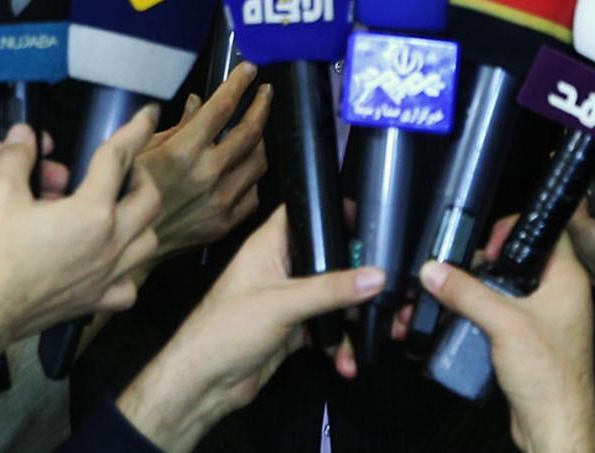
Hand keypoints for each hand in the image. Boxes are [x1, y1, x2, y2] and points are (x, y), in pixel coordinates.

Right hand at [0, 113, 162, 346]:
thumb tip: (25, 132)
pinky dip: (127, 269)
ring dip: (140, 220)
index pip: (120, 159)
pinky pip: (130, 284)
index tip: (149, 113)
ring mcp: (109, 276)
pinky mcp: (98, 302)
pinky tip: (109, 262)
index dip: (135, 129)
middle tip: (120, 170)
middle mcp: (112, 242)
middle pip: (149, 200)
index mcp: (92, 211)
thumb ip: (16, 157)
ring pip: (148, 241)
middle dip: (140, 176)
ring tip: (117, 210)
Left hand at [116, 207, 386, 452]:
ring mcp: (289, 300)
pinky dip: (339, 344)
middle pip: (328, 258)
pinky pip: (327, 329)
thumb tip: (378, 275)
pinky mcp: (294, 330)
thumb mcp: (282, 304)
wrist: (204, 384)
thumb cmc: (229, 328)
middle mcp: (282, 267)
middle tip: (389, 285)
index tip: (370, 218)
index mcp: (270, 245)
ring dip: (352, 317)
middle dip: (357, 274)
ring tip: (376, 332)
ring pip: (333, 298)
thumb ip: (331, 289)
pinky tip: (346, 362)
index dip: (333, 210)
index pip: (305, 213)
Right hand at [137, 63, 269, 259]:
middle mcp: (208, 174)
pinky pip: (253, 194)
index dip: (239, 83)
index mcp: (184, 151)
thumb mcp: (140, 151)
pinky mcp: (225, 223)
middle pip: (250, 131)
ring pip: (259, 162)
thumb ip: (175, 126)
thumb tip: (197, 102)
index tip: (250, 69)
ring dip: (261, 140)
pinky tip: (246, 168)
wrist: (126, 247)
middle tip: (265, 92)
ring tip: (256, 128)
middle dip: (262, 105)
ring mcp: (220, 201)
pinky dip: (253, 177)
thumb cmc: (126, 193)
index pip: (222, 107)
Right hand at [417, 233, 594, 452]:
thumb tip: (434, 270)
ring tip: (443, 295)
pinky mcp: (525, 342)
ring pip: (502, 291)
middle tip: (459, 272)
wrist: (554, 426)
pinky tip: (452, 319)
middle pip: (516, 262)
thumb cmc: (548, 375)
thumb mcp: (504, 323)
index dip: (516, 229)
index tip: (488, 243)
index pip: (547, 232)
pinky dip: (475, 316)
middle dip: (481, 265)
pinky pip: (497, 317)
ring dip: (472, 293)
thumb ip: (467, 293)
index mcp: (566, 280)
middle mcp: (557, 295)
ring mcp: (541, 320)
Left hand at [567, 168, 594, 322]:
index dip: (568, 184)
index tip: (569, 162)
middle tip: (588, 172)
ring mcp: (594, 271)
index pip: (568, 206)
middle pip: (574, 220)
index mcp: (586, 241)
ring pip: (586, 235)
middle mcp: (583, 256)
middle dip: (580, 197)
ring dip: (591, 214)